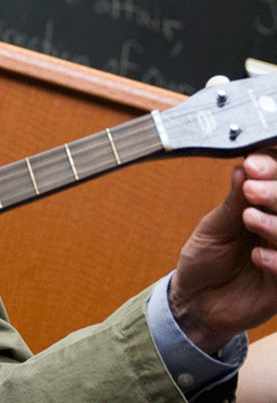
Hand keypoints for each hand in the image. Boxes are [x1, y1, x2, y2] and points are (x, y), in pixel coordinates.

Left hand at [169, 153, 276, 354]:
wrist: (197, 300)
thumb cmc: (204, 259)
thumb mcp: (214, 227)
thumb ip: (233, 202)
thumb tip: (243, 169)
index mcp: (262, 209)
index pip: (276, 181)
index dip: (270, 169)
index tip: (253, 165)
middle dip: (276, 192)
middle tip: (252, 190)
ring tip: (250, 218)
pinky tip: (257, 257)